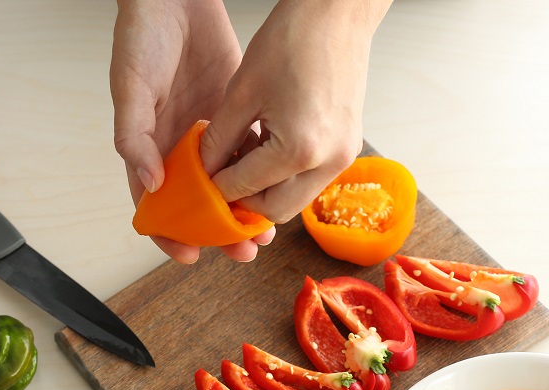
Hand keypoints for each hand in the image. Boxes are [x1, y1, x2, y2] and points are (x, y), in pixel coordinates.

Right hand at [110, 0, 272, 262]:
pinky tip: (280, 182)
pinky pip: (249, 149)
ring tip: (266, 227)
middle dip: (220, 231)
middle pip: (199, 203)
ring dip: (246, 206)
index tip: (191, 254)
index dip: (171, 233)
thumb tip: (149, 186)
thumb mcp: (130, 87)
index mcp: (147, 149)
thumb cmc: (141, 37)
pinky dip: (262, 168)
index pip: (156, 205)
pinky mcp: (234, 113)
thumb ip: (135, 137)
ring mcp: (207, 133)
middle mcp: (177, 148)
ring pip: (228, 183)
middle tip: (243, 249)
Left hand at [200, 0, 391, 222]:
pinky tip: (265, 149)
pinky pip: (309, 180)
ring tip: (243, 161)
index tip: (200, 179)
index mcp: (298, 150)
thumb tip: (204, 171)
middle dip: (244, 201)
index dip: (216, 187)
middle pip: (274, 210)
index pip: (244, 188)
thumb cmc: (292, 41)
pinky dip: (285, 176)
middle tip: (221, 181)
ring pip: (294, 200)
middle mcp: (326, 162)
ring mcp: (342, 157)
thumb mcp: (242, 92)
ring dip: (265, 190)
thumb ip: (219, 140)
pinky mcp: (347, 148)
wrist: (338, 13)